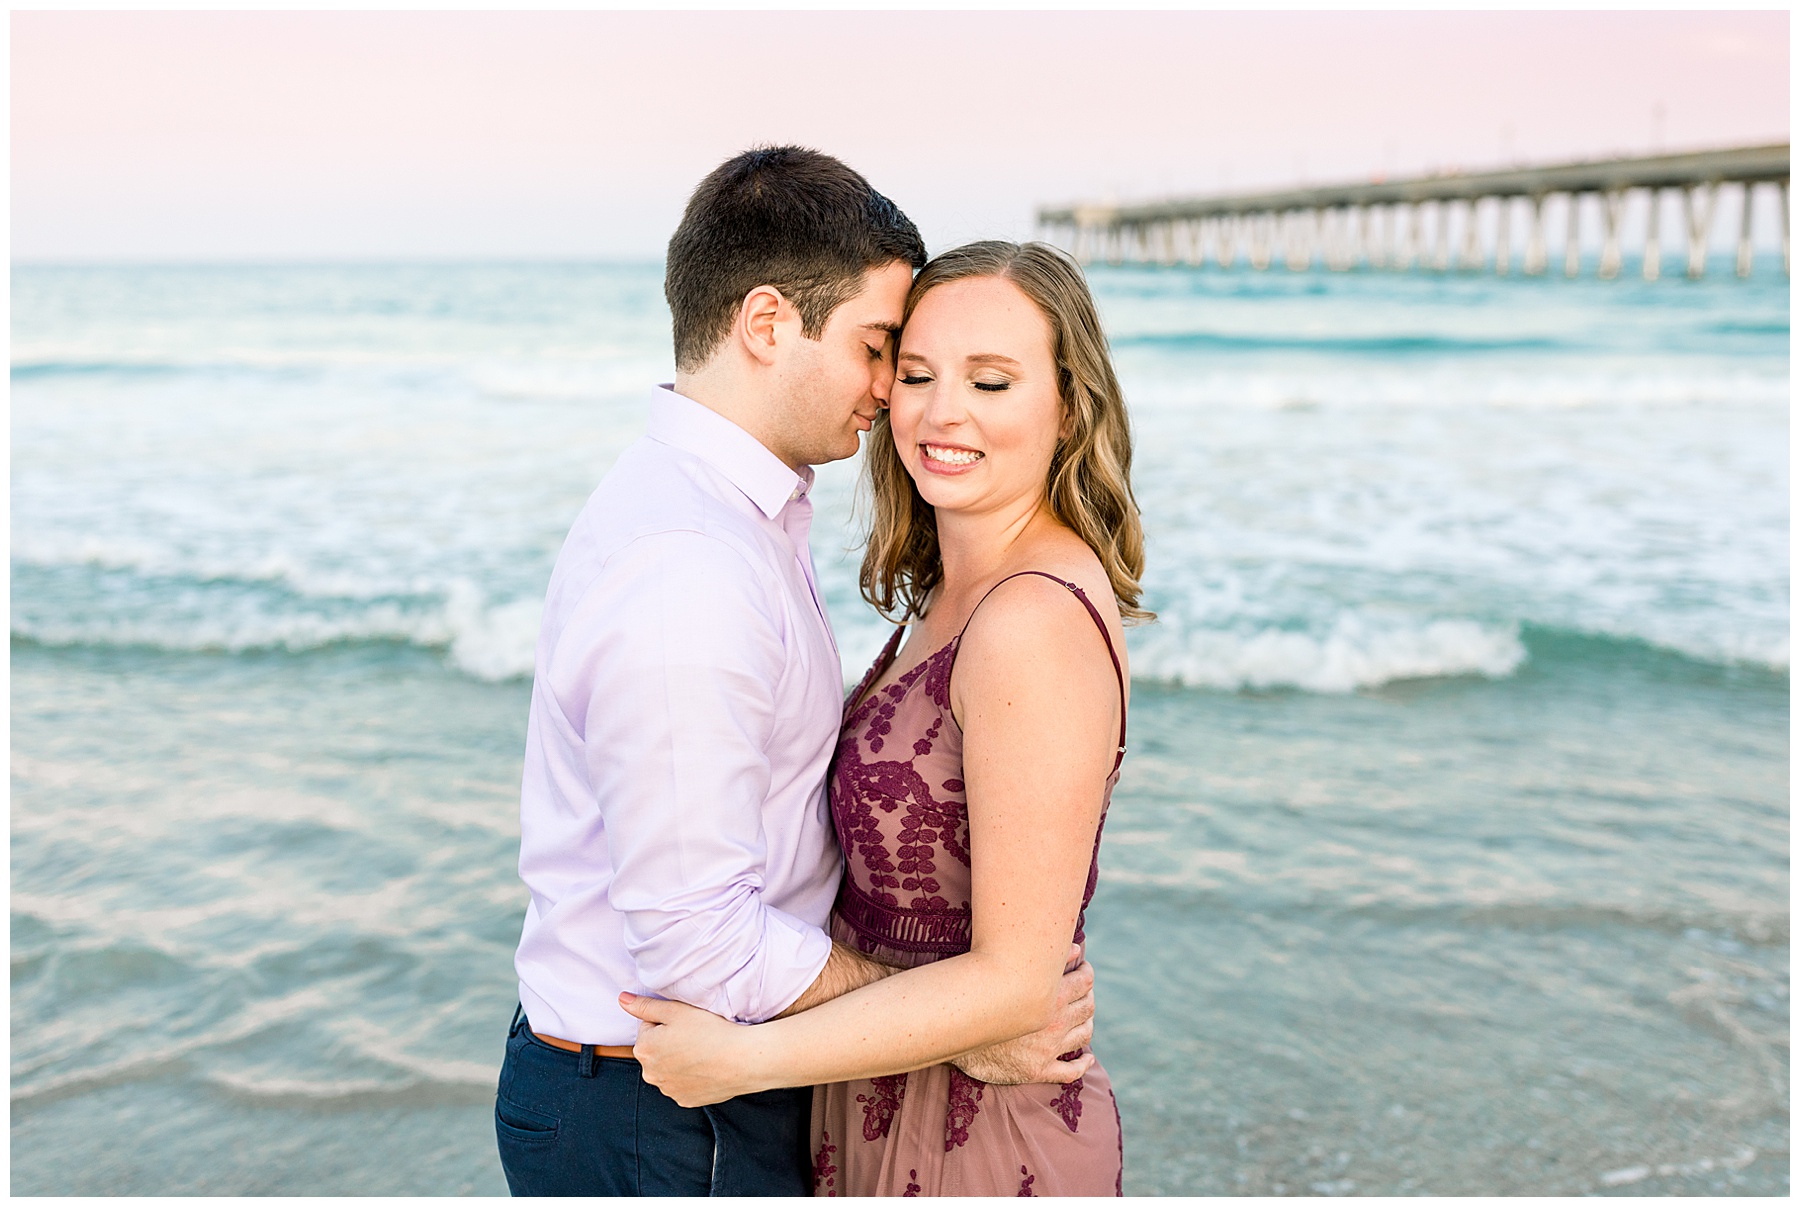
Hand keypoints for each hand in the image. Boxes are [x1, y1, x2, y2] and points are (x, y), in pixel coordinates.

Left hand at [619, 992, 763, 1107]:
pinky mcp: (685, 1100)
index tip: (686, 1023)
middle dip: (670, 1043)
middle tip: (696, 1036)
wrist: (742, 1060)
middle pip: (656, 1050)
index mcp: (644, 1049)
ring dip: (680, 1060)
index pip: (648, 1028)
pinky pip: (682, 1084)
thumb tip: (622, 999)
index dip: (668, 1022)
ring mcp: (668, 1090)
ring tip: (703, 1051)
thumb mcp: (676, 1011)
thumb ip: (645, 1005)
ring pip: (669, 1068)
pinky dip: (691, 1077)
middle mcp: (650, 1074)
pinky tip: (706, 1068)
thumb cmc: (710, 1031)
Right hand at [951, 943, 1095, 1084]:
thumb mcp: (1013, 971)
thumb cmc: (980, 993)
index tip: (1083, 970)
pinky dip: (1084, 1064)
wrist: (952, 1031)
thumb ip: (1048, 959)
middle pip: (1087, 1007)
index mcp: (1050, 997)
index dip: (1087, 973)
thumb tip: (1078, 948)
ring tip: (1082, 1017)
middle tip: (1083, 991)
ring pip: (1084, 1035)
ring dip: (1087, 1024)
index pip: (1085, 982)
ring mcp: (1047, 1050)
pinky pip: (1070, 1072)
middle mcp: (1054, 1024)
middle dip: (1088, 996)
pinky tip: (1087, 1057)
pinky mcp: (1037, 1071)